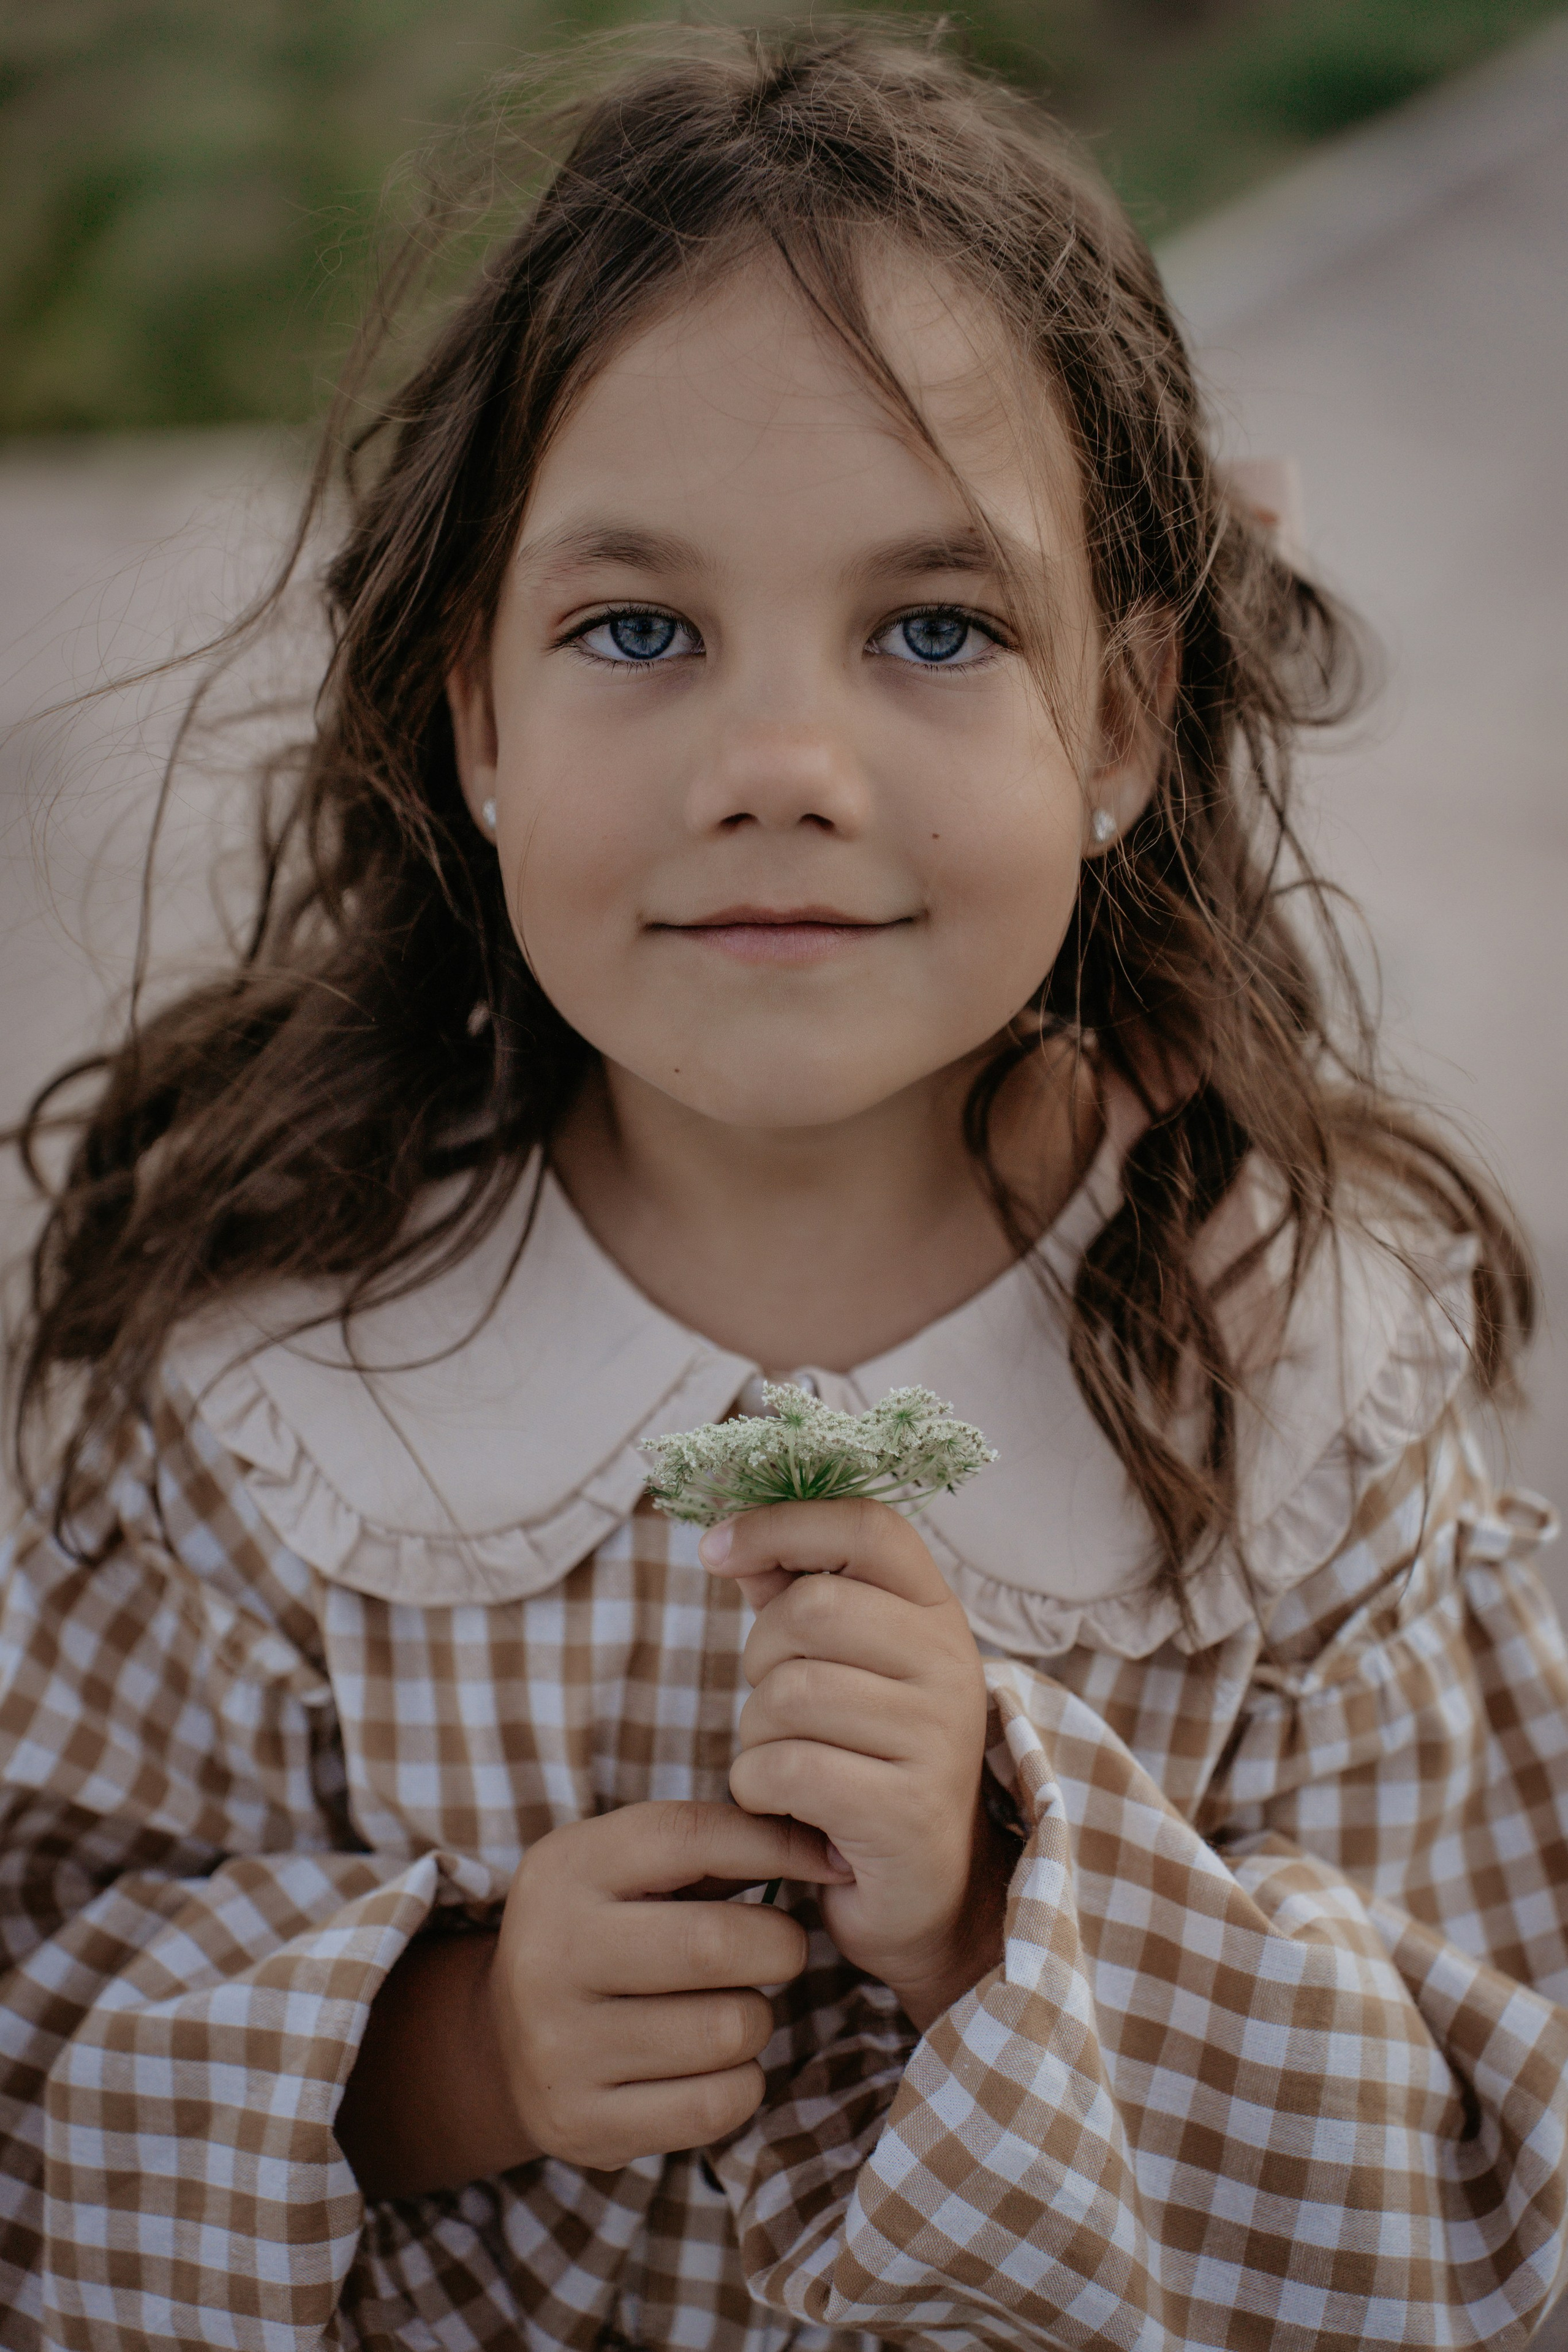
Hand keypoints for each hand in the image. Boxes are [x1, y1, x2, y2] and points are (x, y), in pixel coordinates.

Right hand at [489, 1799, 850, 2169]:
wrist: (504, 2043)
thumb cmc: (606, 1933)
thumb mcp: (630, 1868)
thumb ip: (716, 1845)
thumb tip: (830, 1847)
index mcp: (564, 1869)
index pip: (689, 1836)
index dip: (775, 1844)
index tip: (827, 1859)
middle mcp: (548, 1954)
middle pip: (716, 1945)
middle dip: (778, 1946)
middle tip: (776, 1949)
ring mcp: (557, 2047)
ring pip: (728, 2030)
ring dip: (756, 2019)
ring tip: (727, 2008)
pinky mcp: (581, 2125)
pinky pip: (717, 2106)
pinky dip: (740, 2083)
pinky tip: (711, 2064)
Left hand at [699, 1500, 1013, 2029]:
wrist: (926, 1887)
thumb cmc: (864, 1755)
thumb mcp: (840, 1662)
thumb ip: (793, 1591)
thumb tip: (729, 1540)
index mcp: (936, 1612)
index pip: (868, 1525)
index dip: (783, 1523)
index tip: (718, 1549)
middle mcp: (951, 1664)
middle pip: (811, 1609)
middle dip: (759, 1656)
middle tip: (774, 1702)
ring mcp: (937, 1738)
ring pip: (789, 1693)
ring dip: (755, 1732)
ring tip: (784, 1759)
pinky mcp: (906, 1811)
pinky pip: (786, 1769)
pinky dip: (755, 1788)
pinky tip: (781, 1805)